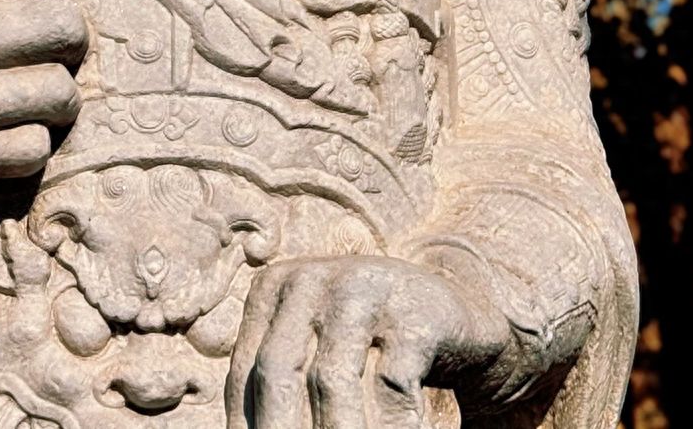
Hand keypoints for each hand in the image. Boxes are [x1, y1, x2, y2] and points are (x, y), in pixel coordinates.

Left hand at [226, 257, 509, 428]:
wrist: (447, 313)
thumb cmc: (365, 347)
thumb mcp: (315, 355)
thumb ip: (282, 387)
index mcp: (275, 287)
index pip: (245, 371)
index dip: (246, 426)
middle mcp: (312, 278)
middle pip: (278, 371)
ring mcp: (364, 286)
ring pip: (331, 381)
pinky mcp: (414, 309)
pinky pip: (391, 382)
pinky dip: (389, 428)